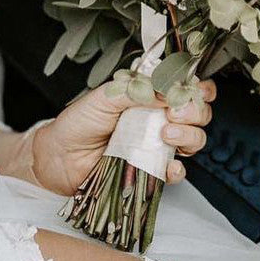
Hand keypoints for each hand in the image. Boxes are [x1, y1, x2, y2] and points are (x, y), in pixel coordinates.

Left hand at [31, 80, 215, 198]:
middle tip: (175, 112)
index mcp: (151, 97)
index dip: (199, 89)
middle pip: (198, 114)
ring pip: (194, 140)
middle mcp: (159, 119)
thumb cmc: (79, 123)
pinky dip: (178, 169)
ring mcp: (158, 146)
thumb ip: (135, 90)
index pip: (187, 89)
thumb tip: (165, 89)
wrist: (60, 157)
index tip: (192, 90)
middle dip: (195, 111)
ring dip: (189, 136)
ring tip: (165, 134)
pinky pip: (177, 172)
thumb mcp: (104, 97)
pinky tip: (168, 166)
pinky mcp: (152, 171)